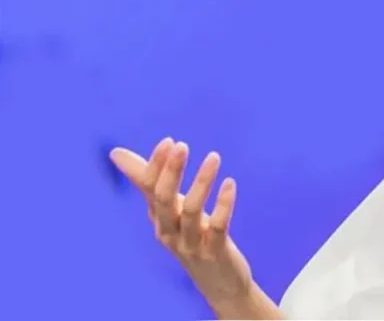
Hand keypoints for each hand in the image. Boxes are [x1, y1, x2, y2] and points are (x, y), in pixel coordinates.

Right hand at [110, 138, 254, 310]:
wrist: (217, 280)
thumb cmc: (191, 236)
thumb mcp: (170, 209)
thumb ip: (147, 180)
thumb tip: (115, 153)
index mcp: (158, 218)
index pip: (150, 189)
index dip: (156, 166)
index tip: (168, 141)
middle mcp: (169, 231)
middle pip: (164, 200)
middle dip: (171, 172)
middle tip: (182, 145)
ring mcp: (191, 243)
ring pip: (191, 211)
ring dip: (202, 182)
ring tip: (214, 157)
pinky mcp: (215, 251)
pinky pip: (217, 226)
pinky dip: (223, 204)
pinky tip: (230, 184)